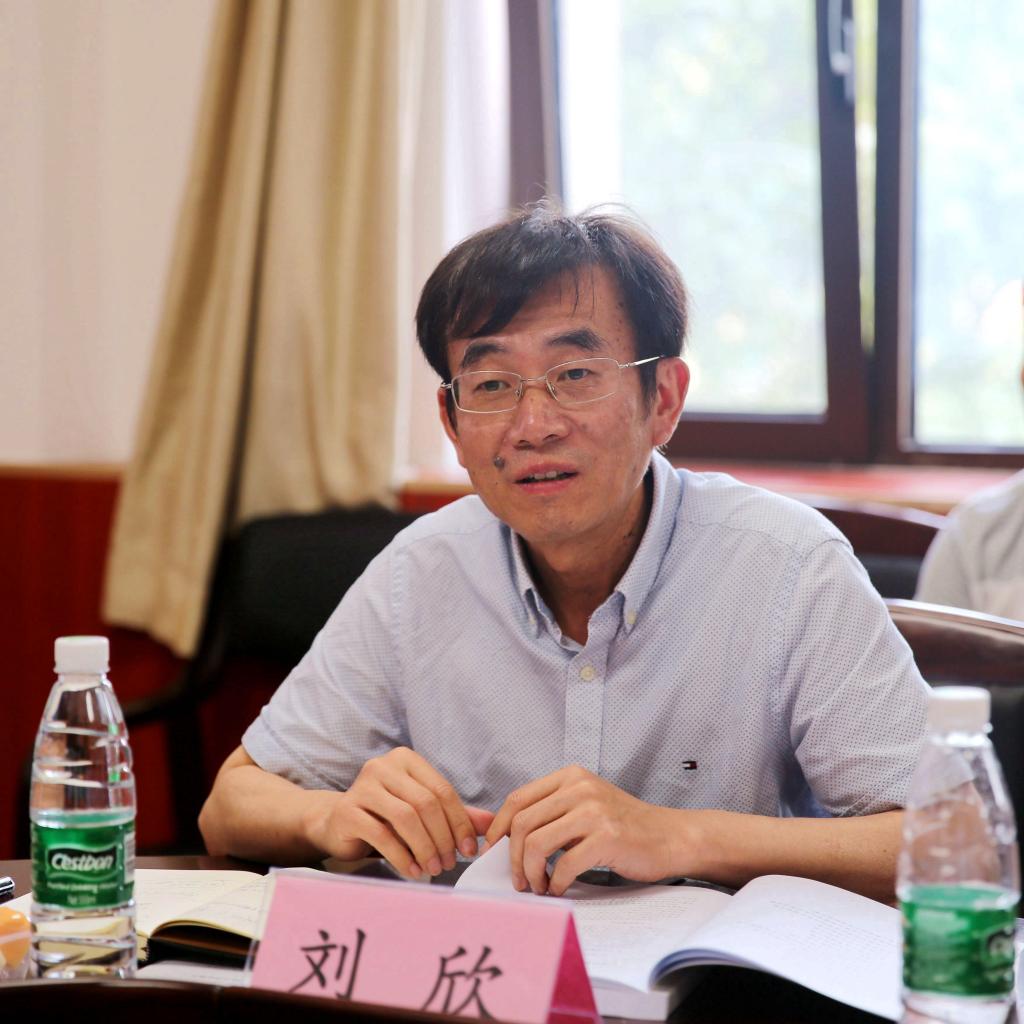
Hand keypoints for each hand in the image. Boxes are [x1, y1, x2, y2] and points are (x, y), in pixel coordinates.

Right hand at [304, 746, 493, 878]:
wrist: (337, 823)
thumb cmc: (385, 816)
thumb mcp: (421, 811)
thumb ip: (454, 814)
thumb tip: (490, 825)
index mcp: (406, 759)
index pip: (442, 789)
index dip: (460, 821)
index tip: (468, 849)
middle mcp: (383, 766)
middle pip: (425, 803)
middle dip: (443, 837)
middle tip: (450, 863)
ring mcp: (362, 786)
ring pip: (406, 818)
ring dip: (425, 848)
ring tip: (434, 868)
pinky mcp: (347, 810)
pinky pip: (382, 835)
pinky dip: (402, 857)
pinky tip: (413, 872)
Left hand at [484, 766, 689, 895]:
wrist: (669, 837)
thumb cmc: (624, 827)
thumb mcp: (585, 805)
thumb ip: (552, 812)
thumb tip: (506, 837)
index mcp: (570, 777)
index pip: (518, 798)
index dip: (498, 828)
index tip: (491, 851)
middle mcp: (580, 788)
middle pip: (523, 823)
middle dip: (513, 857)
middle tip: (519, 880)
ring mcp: (594, 811)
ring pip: (538, 843)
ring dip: (531, 872)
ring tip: (538, 886)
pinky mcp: (607, 837)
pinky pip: (564, 864)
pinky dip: (555, 882)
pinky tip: (559, 888)